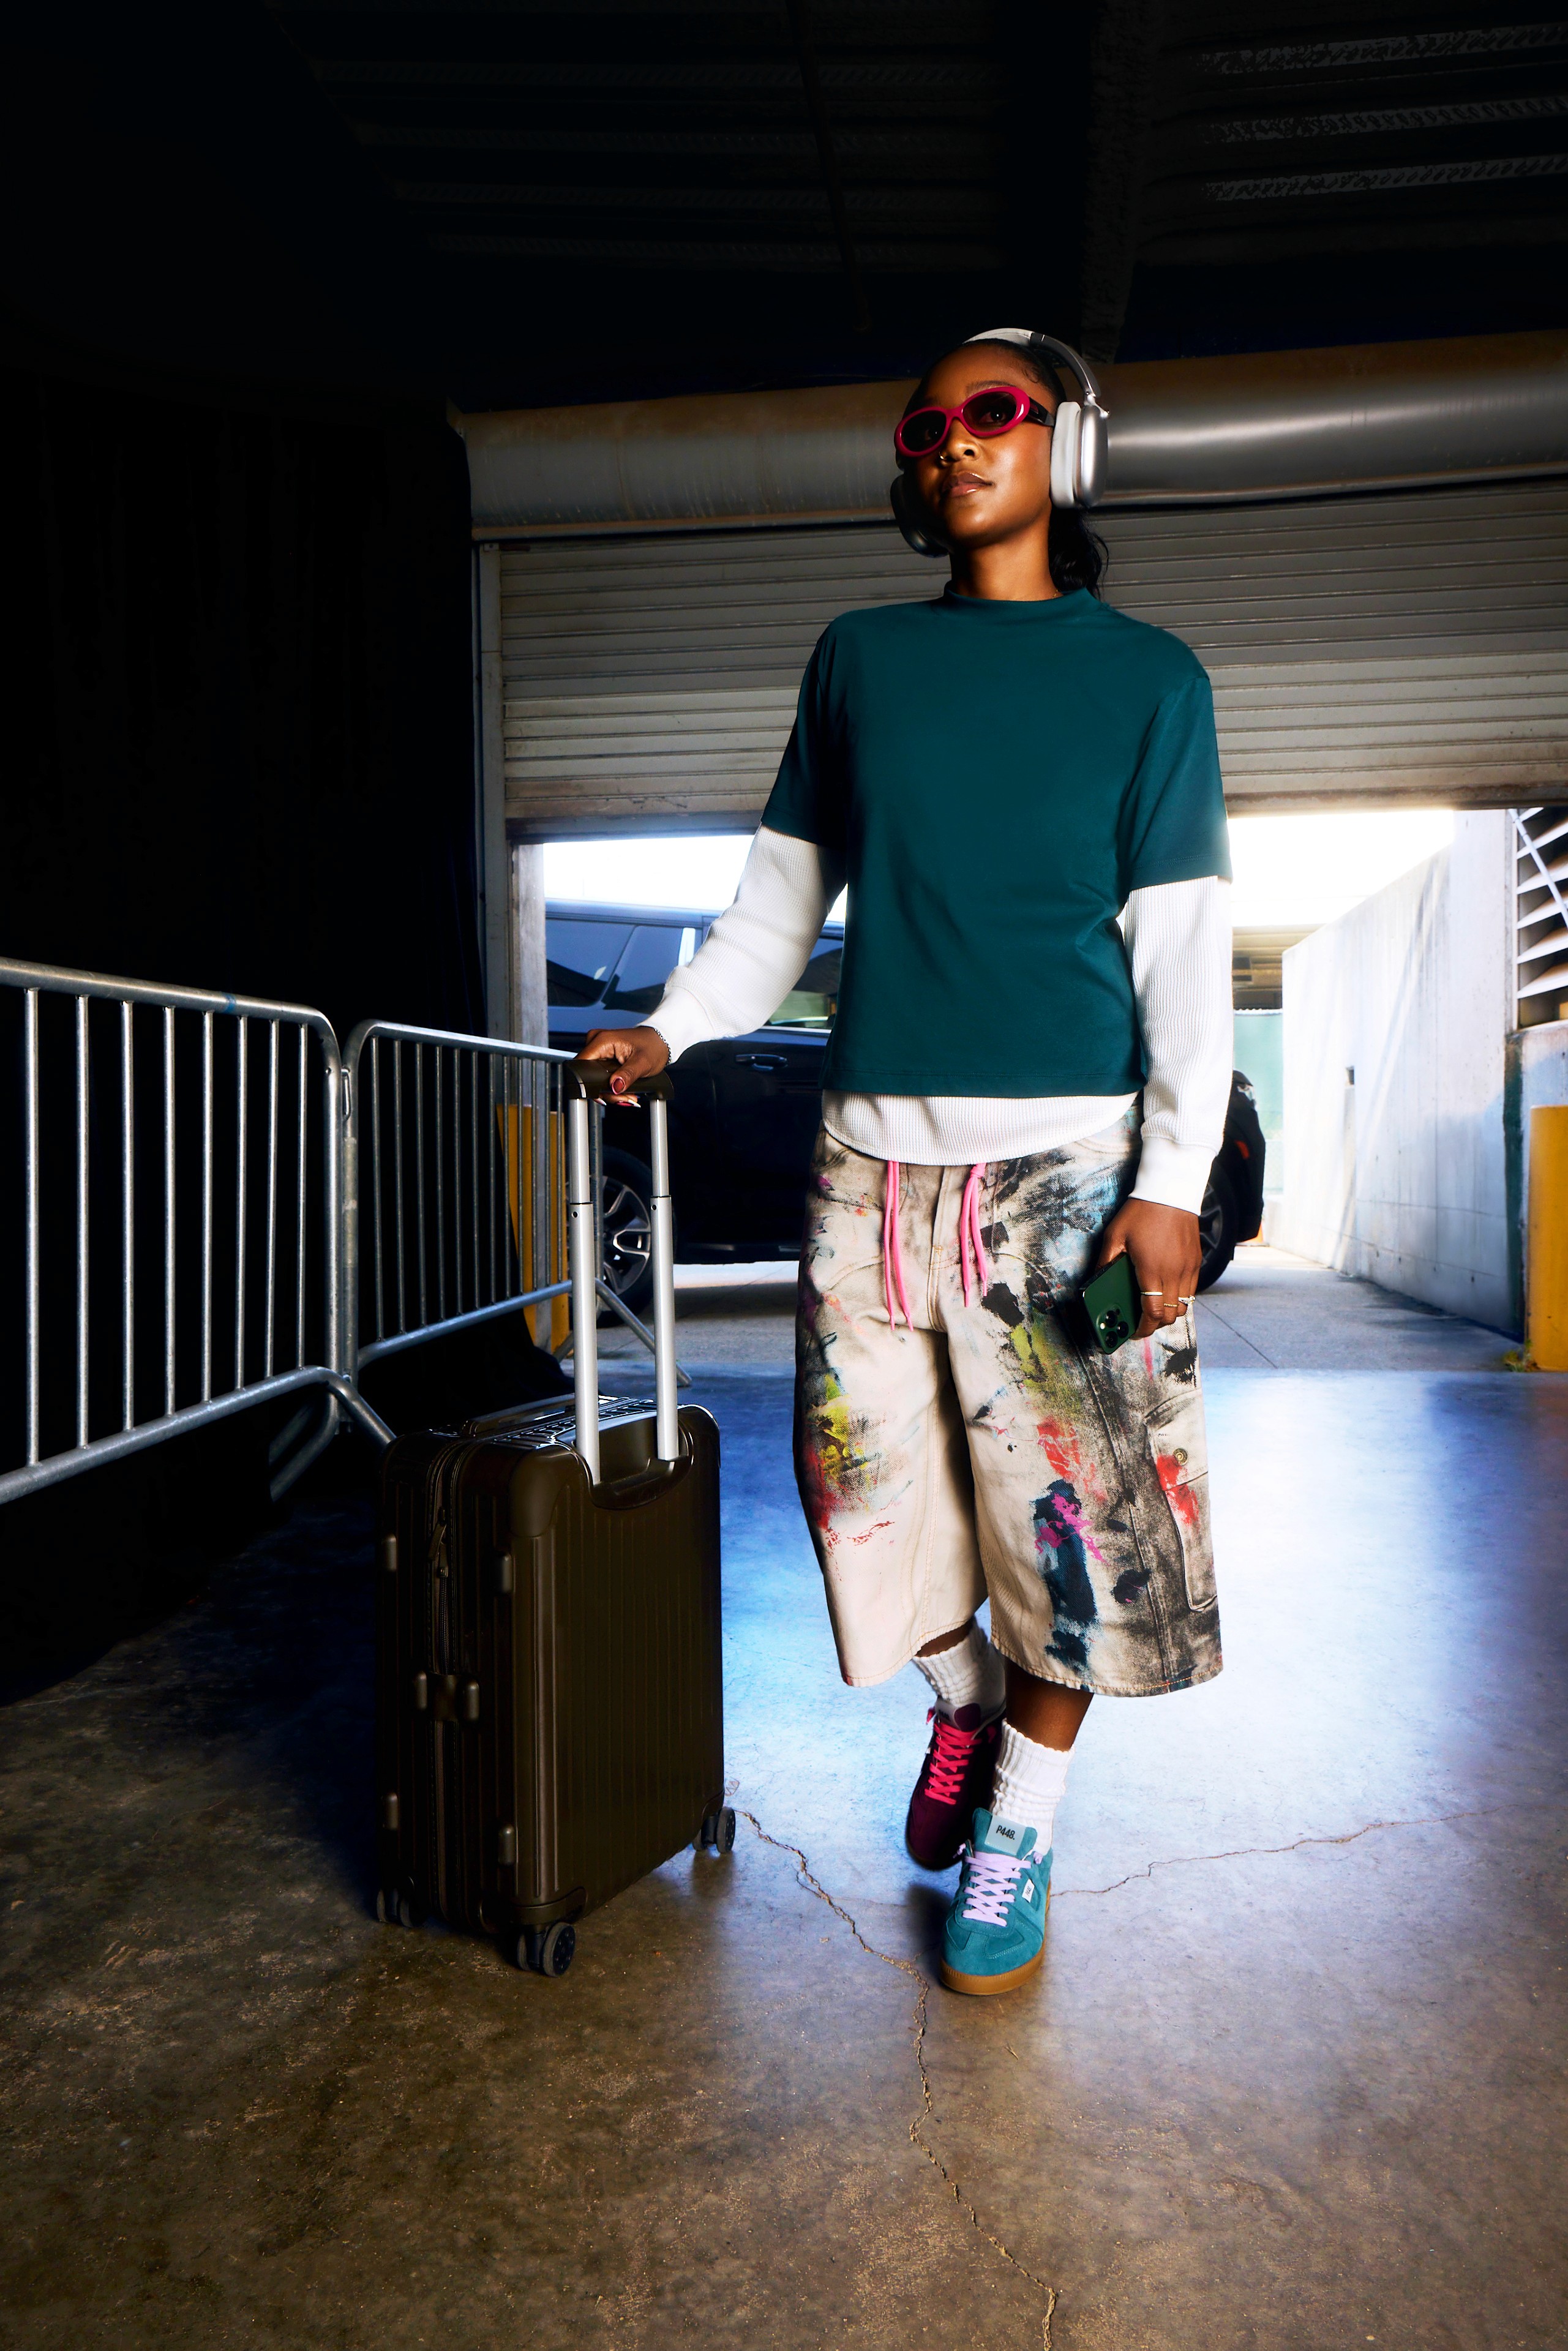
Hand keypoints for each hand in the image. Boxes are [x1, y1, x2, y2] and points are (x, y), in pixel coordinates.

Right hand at [578, 1025, 669, 1107]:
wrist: (659, 1041)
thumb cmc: (653, 1046)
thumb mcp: (643, 1063)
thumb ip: (628, 1075)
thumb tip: (614, 1086)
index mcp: (602, 1040)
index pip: (582, 1066)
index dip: (590, 1084)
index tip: (608, 1094)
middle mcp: (596, 1042)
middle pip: (587, 1075)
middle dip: (605, 1091)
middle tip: (624, 1098)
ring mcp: (598, 1049)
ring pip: (593, 1077)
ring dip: (609, 1091)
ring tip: (627, 1095)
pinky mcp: (602, 1055)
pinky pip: (599, 1075)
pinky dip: (611, 1084)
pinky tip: (622, 1088)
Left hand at [1096, 1198, 1200, 1337]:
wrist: (1170, 1192)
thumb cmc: (1140, 1212)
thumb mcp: (1114, 1235)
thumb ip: (1105, 1262)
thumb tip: (1097, 1282)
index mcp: (1151, 1270)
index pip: (1151, 1313)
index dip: (1143, 1328)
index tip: (1134, 1331)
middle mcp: (1173, 1273)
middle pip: (1169, 1316)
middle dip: (1155, 1324)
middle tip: (1141, 1321)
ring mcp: (1188, 1269)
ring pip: (1183, 1306)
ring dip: (1168, 1312)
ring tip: (1154, 1307)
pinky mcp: (1196, 1262)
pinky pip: (1191, 1291)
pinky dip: (1179, 1298)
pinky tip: (1166, 1290)